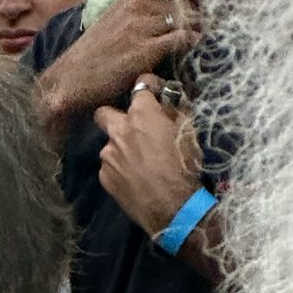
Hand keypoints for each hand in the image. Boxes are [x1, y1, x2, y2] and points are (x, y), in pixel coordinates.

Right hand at [38, 0, 201, 128]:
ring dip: (196, 26)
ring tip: (198, 34)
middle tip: (200, 21)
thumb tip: (155, 14)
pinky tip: (191, 46)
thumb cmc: (88, 57)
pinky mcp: (146, 50)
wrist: (68, 81)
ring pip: (184, 18)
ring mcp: (141, 28)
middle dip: (195, 9)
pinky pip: (181, 38)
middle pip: (181, 0)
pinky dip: (191, 41)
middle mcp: (136, 8)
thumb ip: (132, 14)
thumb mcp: (109, 23)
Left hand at [96, 81, 202, 237]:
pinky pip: (109, 166)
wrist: (172, 206)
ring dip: (121, 148)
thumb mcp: (188, 131)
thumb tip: (169, 103)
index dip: (149, 88)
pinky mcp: (104, 177)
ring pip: (109, 144)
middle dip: (115, 115)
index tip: (155, 94)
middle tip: (130, 127)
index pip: (140, 86)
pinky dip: (119, 168)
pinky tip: (133, 178)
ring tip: (138, 162)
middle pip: (104, 113)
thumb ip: (175, 111)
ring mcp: (107, 155)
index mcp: (141, 113)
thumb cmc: (185, 165)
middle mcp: (118, 130)